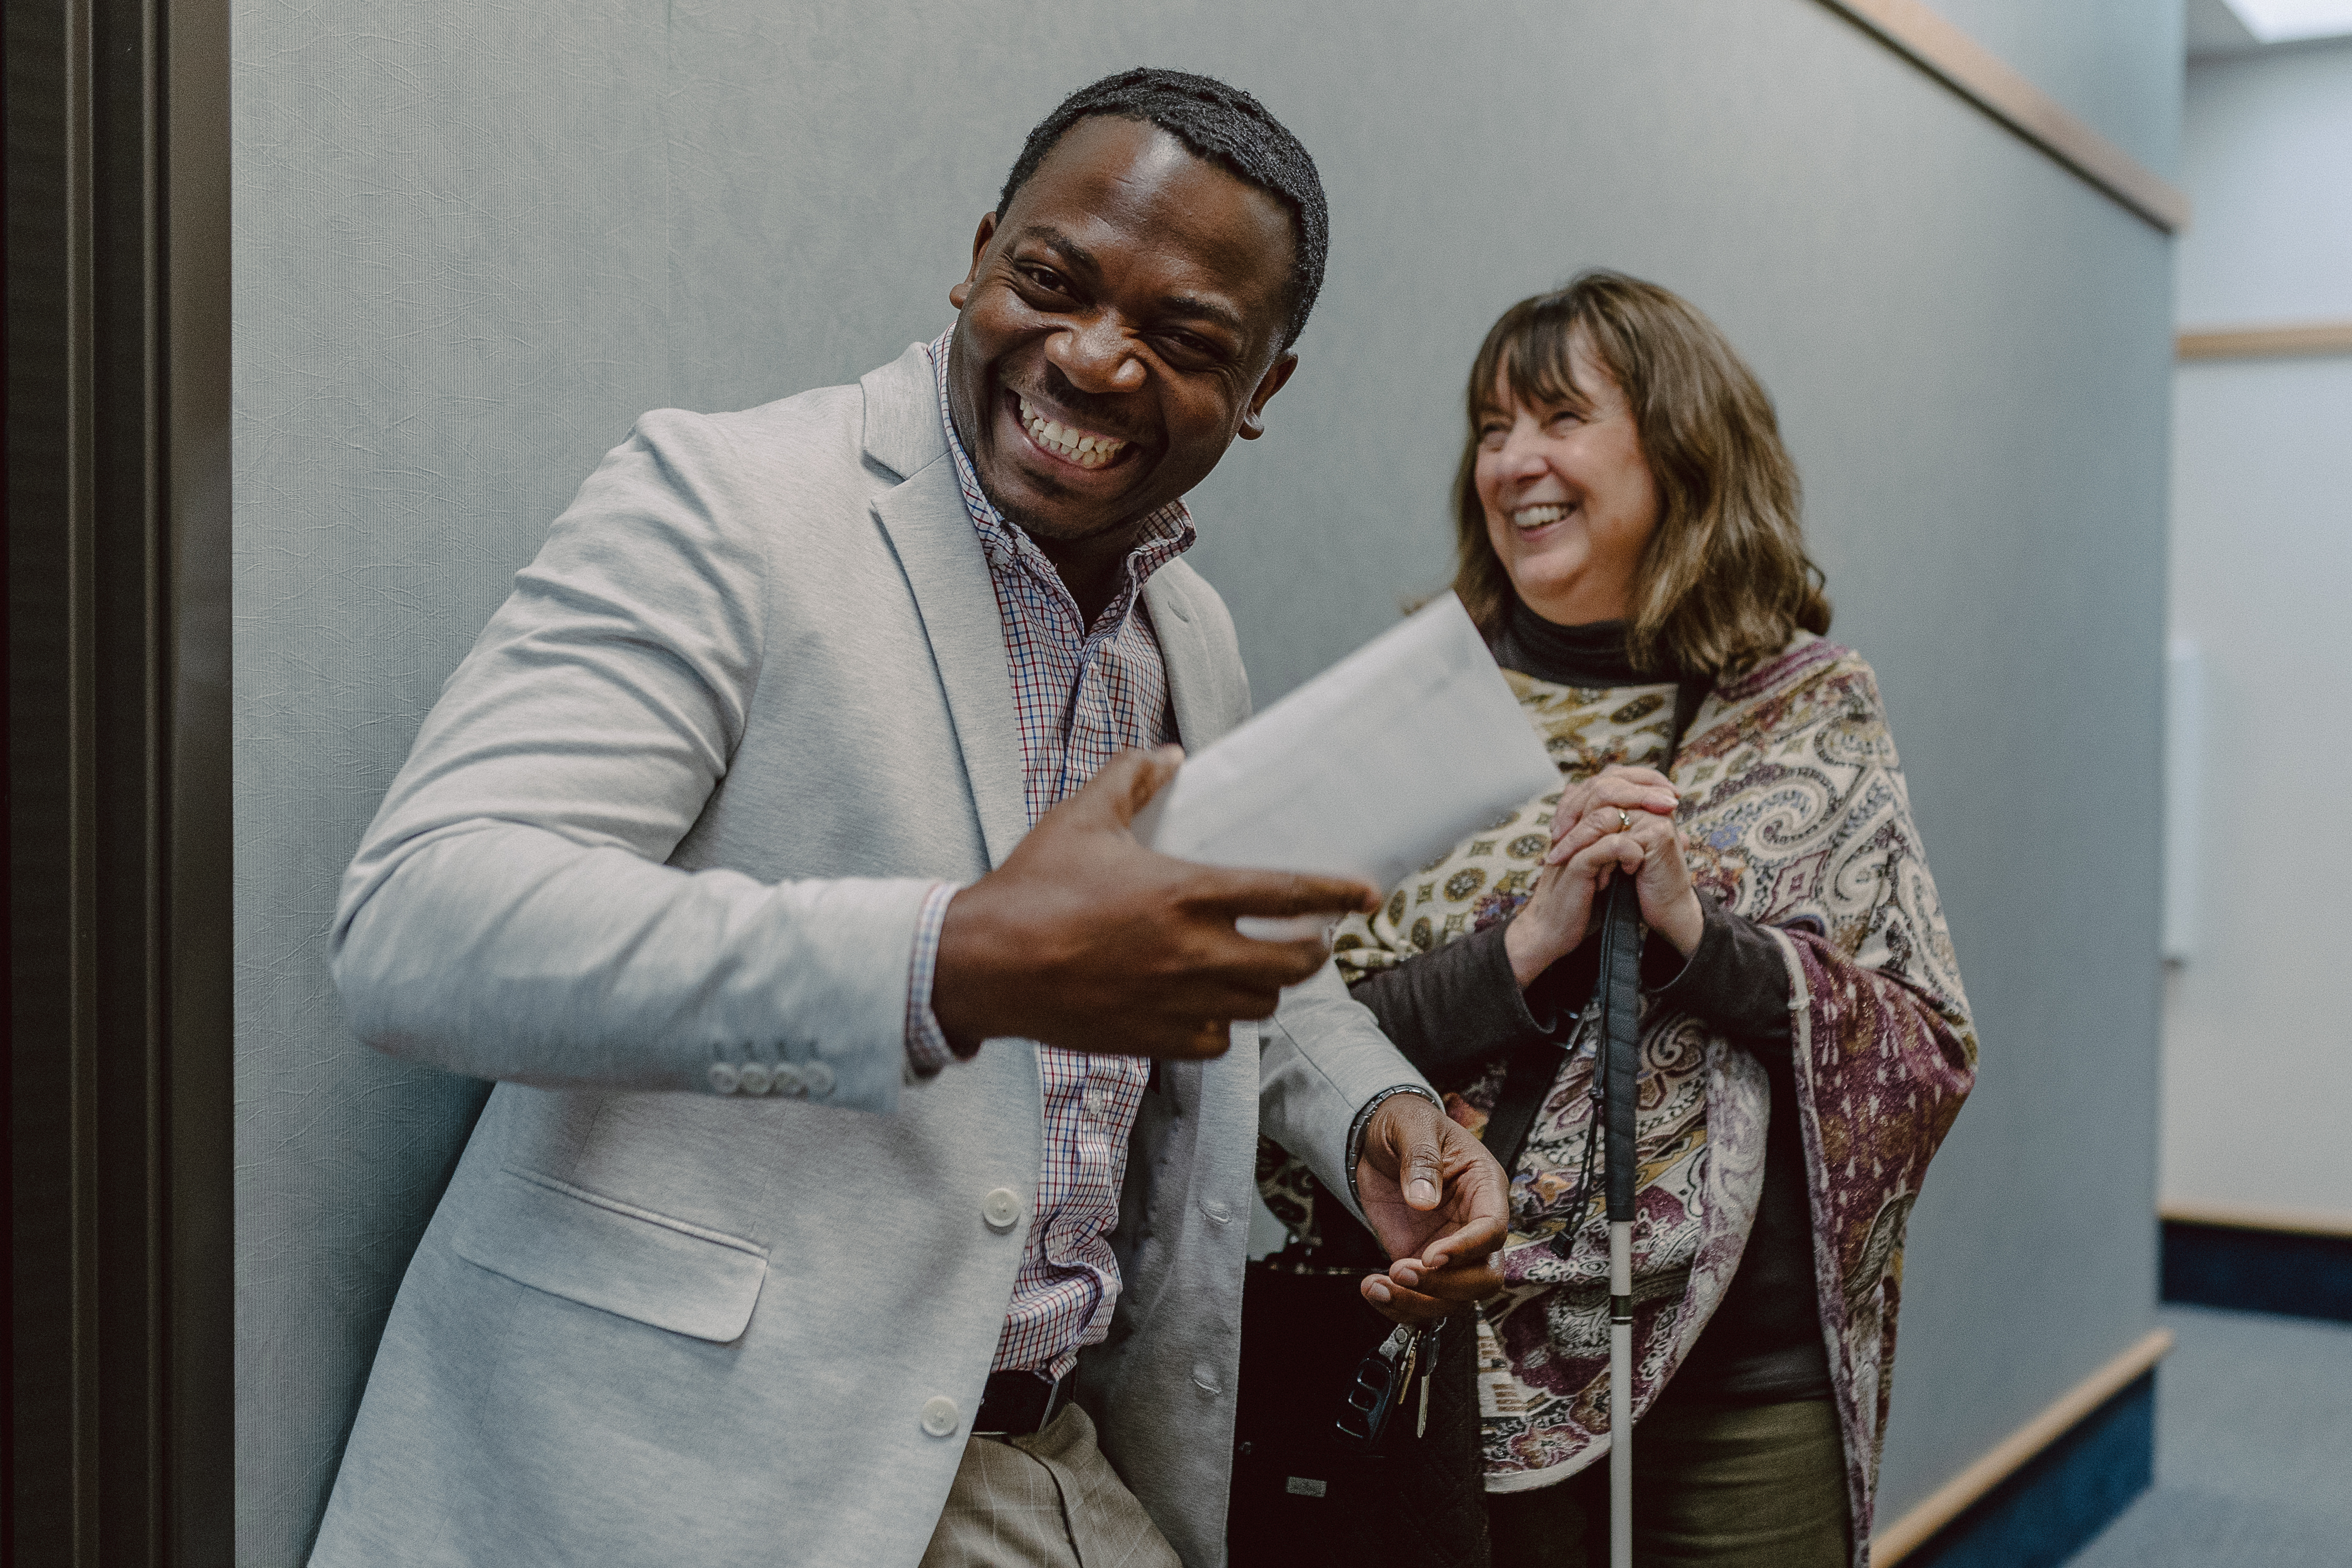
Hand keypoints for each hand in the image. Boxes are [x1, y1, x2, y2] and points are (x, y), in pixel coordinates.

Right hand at [932, 746, 1378, 1058]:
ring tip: (1259, 968)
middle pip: (1292, 964)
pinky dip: (1221, 1025)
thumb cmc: (1032, 887)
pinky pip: (1215, 1041)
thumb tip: (1168, 752)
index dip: (1337, 894)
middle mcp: (1193, 953)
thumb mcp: (1081, 817)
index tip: (1367, 895)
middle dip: (1313, 951)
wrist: (985, 965)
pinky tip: (1208, 1006)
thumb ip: (1131, 778)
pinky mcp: (1152, 1039)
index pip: (1288, 894)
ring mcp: (1176, 1002)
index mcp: (1185, 892)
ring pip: (1257, 1006)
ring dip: (1266, 987)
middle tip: (1310, 938)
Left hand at [1354, 1093, 1507, 1325]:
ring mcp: (1449, 1248)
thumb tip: (1424, 1198)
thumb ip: (1421, 1159)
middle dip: (1445, 1284)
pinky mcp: (1421, 1261)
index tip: (1431, 1255)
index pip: (1492, 1230)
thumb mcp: (1413, 1126)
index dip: (1466, 1249)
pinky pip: (1423, 1296)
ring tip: (1379, 1287)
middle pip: (1484, 1276)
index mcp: (1484, 1188)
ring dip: (1418, 1302)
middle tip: (1401, 1269)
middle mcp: (1472, 1224)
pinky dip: (1399, 1304)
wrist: (1381, 1138)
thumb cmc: (1408, 1124)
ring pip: (1455, 1297)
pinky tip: (1373, 1290)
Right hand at [1503, 763, 1683, 981]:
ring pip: (1603, 810)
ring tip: (1664, 821)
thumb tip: (1675, 832)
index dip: (1641, 779)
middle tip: (1671, 800)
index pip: (1609, 781)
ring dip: (1638, 812)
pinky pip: (1604, 845)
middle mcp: (1573, 825)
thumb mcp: (1613, 865)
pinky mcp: (1574, 865)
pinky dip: (1627, 848)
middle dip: (1643, 788)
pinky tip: (1638, 859)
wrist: (1553, 930)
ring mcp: (1571, 843)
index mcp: (1581, 820)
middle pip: (1605, 786)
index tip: (1671, 792)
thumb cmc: (1583, 899)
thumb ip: (1635, 842)